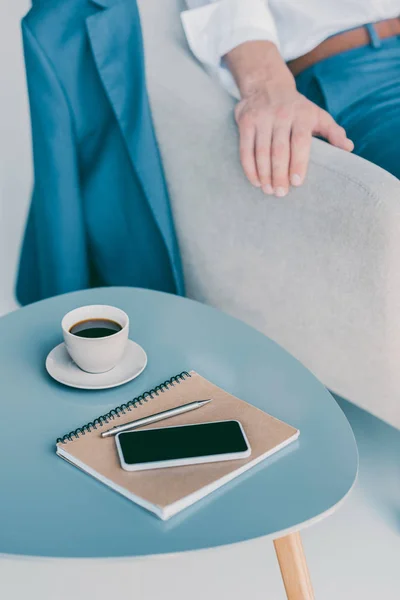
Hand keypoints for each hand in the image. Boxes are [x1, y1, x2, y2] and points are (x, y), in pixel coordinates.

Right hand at [235, 77, 353, 196]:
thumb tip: (349, 148)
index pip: (300, 141)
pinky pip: (246, 149)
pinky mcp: (246, 122)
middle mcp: (281, 114)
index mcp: (302, 114)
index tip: (297, 182)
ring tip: (268, 190)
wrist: (267, 85)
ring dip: (264, 174)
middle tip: (281, 193)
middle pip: (279, 149)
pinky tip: (255, 181)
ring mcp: (262, 117)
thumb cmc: (298, 109)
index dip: (298, 162)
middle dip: (279, 173)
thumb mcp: (318, 116)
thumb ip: (334, 132)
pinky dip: (249, 168)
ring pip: (261, 151)